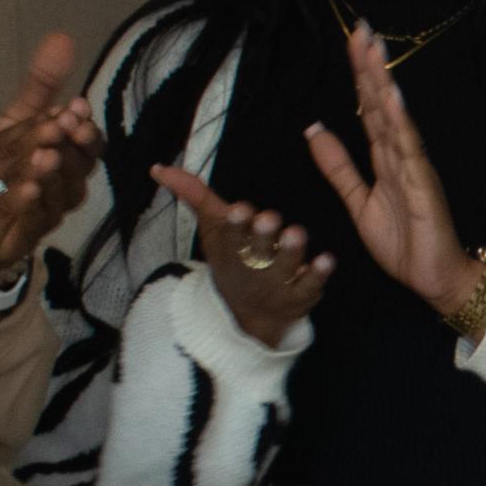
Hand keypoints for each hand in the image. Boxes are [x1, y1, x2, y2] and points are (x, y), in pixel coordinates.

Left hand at [0, 31, 102, 272]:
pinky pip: (38, 217)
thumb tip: (62, 37)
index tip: (77, 107)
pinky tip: (25, 184)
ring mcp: (51, 209)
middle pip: (84, 166)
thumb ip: (42, 83)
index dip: (86, 126)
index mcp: (68, 155)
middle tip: (68, 125)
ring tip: (45, 153)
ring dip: (57, 171)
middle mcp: (67, 182)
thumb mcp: (17, 118)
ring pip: (65, 192)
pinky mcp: (30, 231)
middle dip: (77, 145)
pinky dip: (33, 200)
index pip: (89, 142)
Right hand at [154, 165, 335, 347]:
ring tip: (297, 234)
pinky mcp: (301, 295)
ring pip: (285, 266)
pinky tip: (327, 259)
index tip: (240, 209)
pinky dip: (319, 274)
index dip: (235, 225)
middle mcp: (254, 265)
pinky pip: (310, 285)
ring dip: (291, 251)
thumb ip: (194, 195)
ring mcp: (278, 283)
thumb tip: (158, 167)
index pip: (230, 235)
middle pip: (257, 251)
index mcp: (231, 248)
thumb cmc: (232, 260)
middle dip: (262, 236)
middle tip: (269, 219)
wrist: (247, 317)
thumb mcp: (213, 230)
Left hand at [304, 23, 480, 318]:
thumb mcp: (358, 202)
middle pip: (380, 103)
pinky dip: (399, 121)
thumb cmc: (404, 242)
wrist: (432, 278)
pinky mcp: (422, 184)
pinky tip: (391, 98)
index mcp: (384, 157)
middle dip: (370, 67)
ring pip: (394, 118)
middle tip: (361, 29)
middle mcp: (400, 154)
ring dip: (383, 83)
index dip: (359, 76)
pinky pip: (408, 148)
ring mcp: (413, 166)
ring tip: (373, 51)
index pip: (368, 108)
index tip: (352, 42)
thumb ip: (338, 166)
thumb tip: (313, 129)